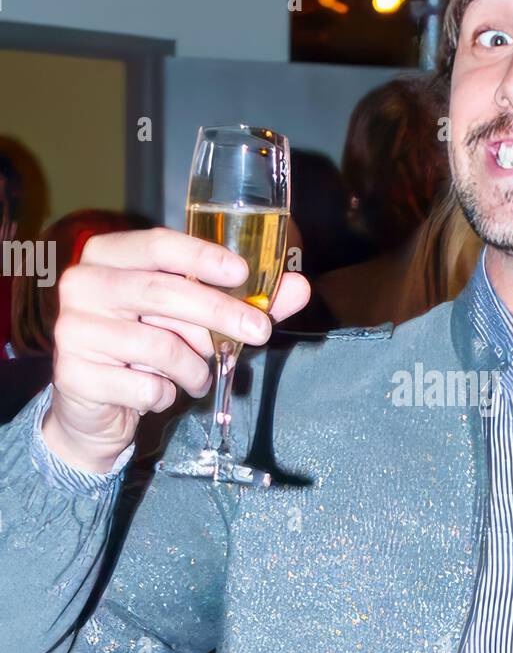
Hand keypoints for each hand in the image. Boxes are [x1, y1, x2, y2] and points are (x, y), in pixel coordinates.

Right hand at [42, 226, 310, 472]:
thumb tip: (299, 286)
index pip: (158, 244)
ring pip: (158, 344)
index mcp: (107, 255)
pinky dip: (165, 394)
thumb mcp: (195, 320)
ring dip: (194, 367)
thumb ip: (244, 302)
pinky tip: (161, 393)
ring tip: (199, 378)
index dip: (202, 257)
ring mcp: (72, 329)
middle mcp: (82, 284)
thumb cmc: (148, 349)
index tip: (242, 272)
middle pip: (163, 291)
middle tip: (259, 333)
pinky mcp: (73, 374)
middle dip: (220, 313)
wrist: (96, 408)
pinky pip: (143, 385)